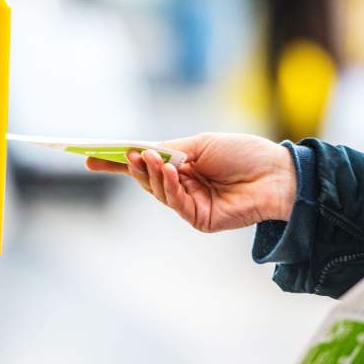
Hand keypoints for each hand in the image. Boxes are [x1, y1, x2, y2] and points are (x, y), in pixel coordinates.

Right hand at [85, 133, 295, 231]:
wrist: (275, 173)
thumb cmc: (243, 153)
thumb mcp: (200, 144)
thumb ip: (169, 149)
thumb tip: (138, 150)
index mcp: (182, 165)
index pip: (144, 163)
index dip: (117, 161)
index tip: (88, 155)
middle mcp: (183, 186)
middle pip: (146, 179)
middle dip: (131, 166)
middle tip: (124, 154)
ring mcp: (190, 204)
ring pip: (158, 192)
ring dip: (152, 173)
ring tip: (150, 157)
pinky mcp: (200, 219)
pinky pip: (176, 203)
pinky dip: (169, 187)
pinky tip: (171, 172)